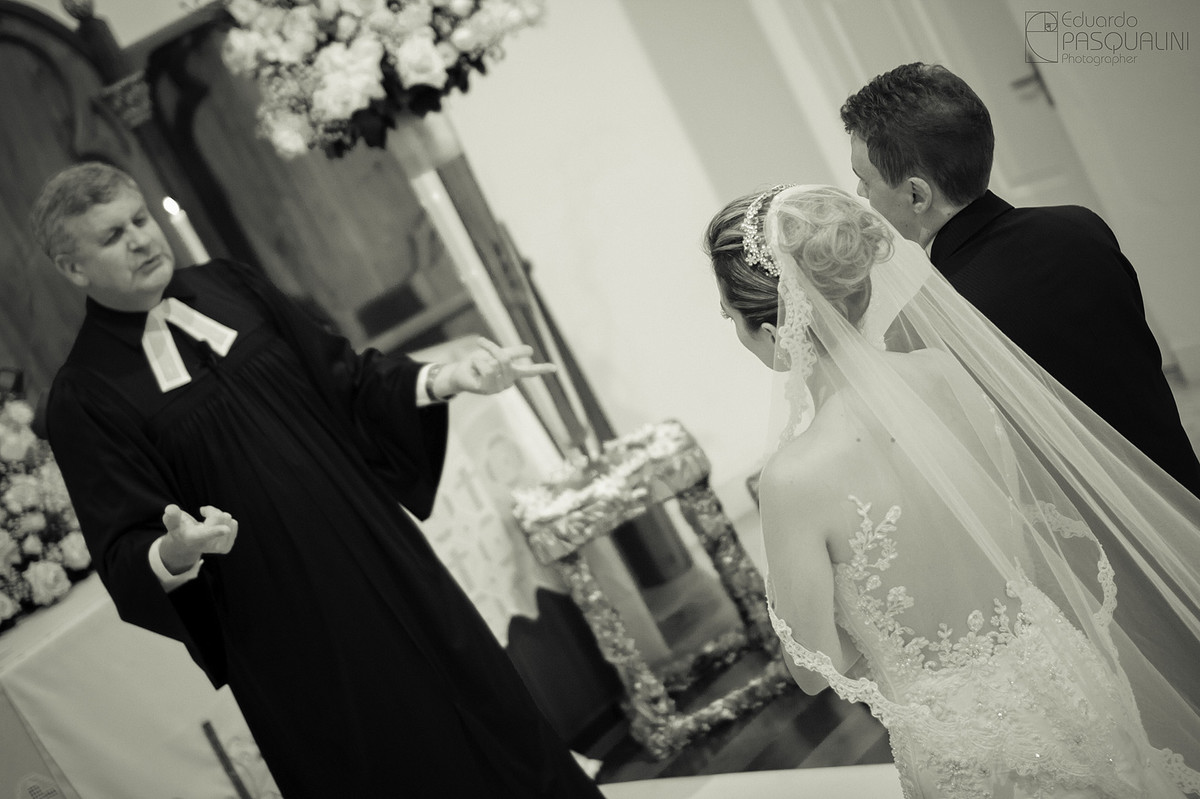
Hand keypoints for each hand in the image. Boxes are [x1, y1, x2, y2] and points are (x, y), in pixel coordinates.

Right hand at [158, 504, 237, 573]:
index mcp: (193, 539)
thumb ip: (171, 516)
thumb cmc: (179, 530)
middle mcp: (207, 546)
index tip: (226, 529)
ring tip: (207, 522)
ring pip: (227, 518)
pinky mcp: (226, 548)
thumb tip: (171, 508)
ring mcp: (218, 548)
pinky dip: (225, 521)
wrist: (186, 545)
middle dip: (211, 511)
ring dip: (218, 516)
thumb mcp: (172, 523)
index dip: (216, 531)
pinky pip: (234, 524)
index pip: (205, 534)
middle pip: (219, 516)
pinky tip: (216, 527)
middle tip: (202, 515)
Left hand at [442, 337, 556, 396]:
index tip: (556, 368)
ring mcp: (498, 388)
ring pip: (495, 363)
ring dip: (482, 356)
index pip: (529, 372)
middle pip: (505, 359)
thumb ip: (513, 353)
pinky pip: (486, 369)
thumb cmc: (478, 363)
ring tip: (476, 362)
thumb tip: (531, 351)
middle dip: (492, 348)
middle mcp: (508, 383)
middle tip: (481, 342)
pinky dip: (477, 363)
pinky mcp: (488, 389)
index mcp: (512, 374)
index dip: (542, 369)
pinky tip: (474, 370)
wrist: (459, 372)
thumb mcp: (496, 353)